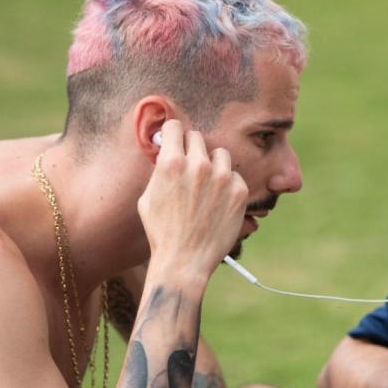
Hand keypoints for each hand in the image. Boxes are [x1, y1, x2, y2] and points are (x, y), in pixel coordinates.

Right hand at [138, 119, 247, 277]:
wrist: (185, 260)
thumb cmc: (162, 231)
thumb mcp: (148, 197)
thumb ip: (160, 170)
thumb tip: (167, 150)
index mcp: (172, 163)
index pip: (174, 127)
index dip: (172, 133)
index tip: (174, 138)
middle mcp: (199, 165)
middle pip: (197, 137)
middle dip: (191, 148)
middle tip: (189, 164)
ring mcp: (222, 178)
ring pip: (220, 154)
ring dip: (213, 163)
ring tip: (206, 184)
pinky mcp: (239, 191)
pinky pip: (234, 175)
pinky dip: (227, 184)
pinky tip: (218, 201)